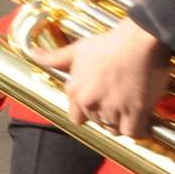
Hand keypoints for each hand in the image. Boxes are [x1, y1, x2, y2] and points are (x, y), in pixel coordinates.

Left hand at [32, 18, 173, 138]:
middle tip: (119, 100)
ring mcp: (111, 109)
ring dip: (122, 122)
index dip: (89, 111)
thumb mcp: (78, 49)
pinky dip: (138, 128)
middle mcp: (90, 103)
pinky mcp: (133, 113)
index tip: (100, 101)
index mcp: (75, 91)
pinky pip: (132, 133)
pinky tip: (141, 117)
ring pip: (114, 129)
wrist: (138, 40)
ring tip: (130, 106)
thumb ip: (55, 58)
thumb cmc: (110, 43)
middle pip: (97, 123)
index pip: (76, 118)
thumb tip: (33, 54)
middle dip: (106, 115)